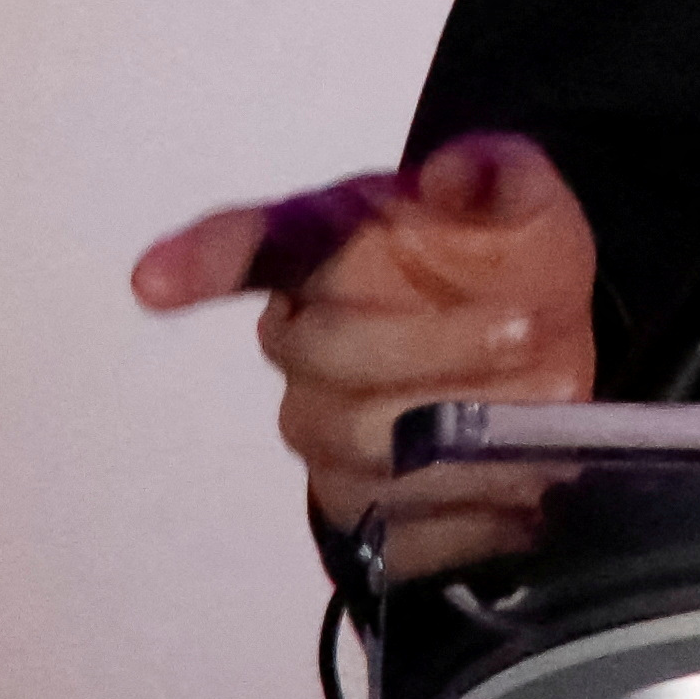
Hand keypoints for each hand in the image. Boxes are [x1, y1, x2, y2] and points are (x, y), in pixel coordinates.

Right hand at [134, 133, 599, 570]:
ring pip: (359, 440)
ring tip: (548, 401)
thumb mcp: (526, 203)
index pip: (251, 246)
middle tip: (527, 326)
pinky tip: (522, 486)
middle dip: (433, 341)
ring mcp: (322, 428)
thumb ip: (497, 176)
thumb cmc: (506, 263)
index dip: (202, 261)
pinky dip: (466, 507)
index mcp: (327, 245)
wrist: (536, 361)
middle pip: (323, 352)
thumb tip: (448, 176)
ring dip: (459, 424)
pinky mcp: (360, 509)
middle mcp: (302, 337)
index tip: (151, 282)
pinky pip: (395, 522)